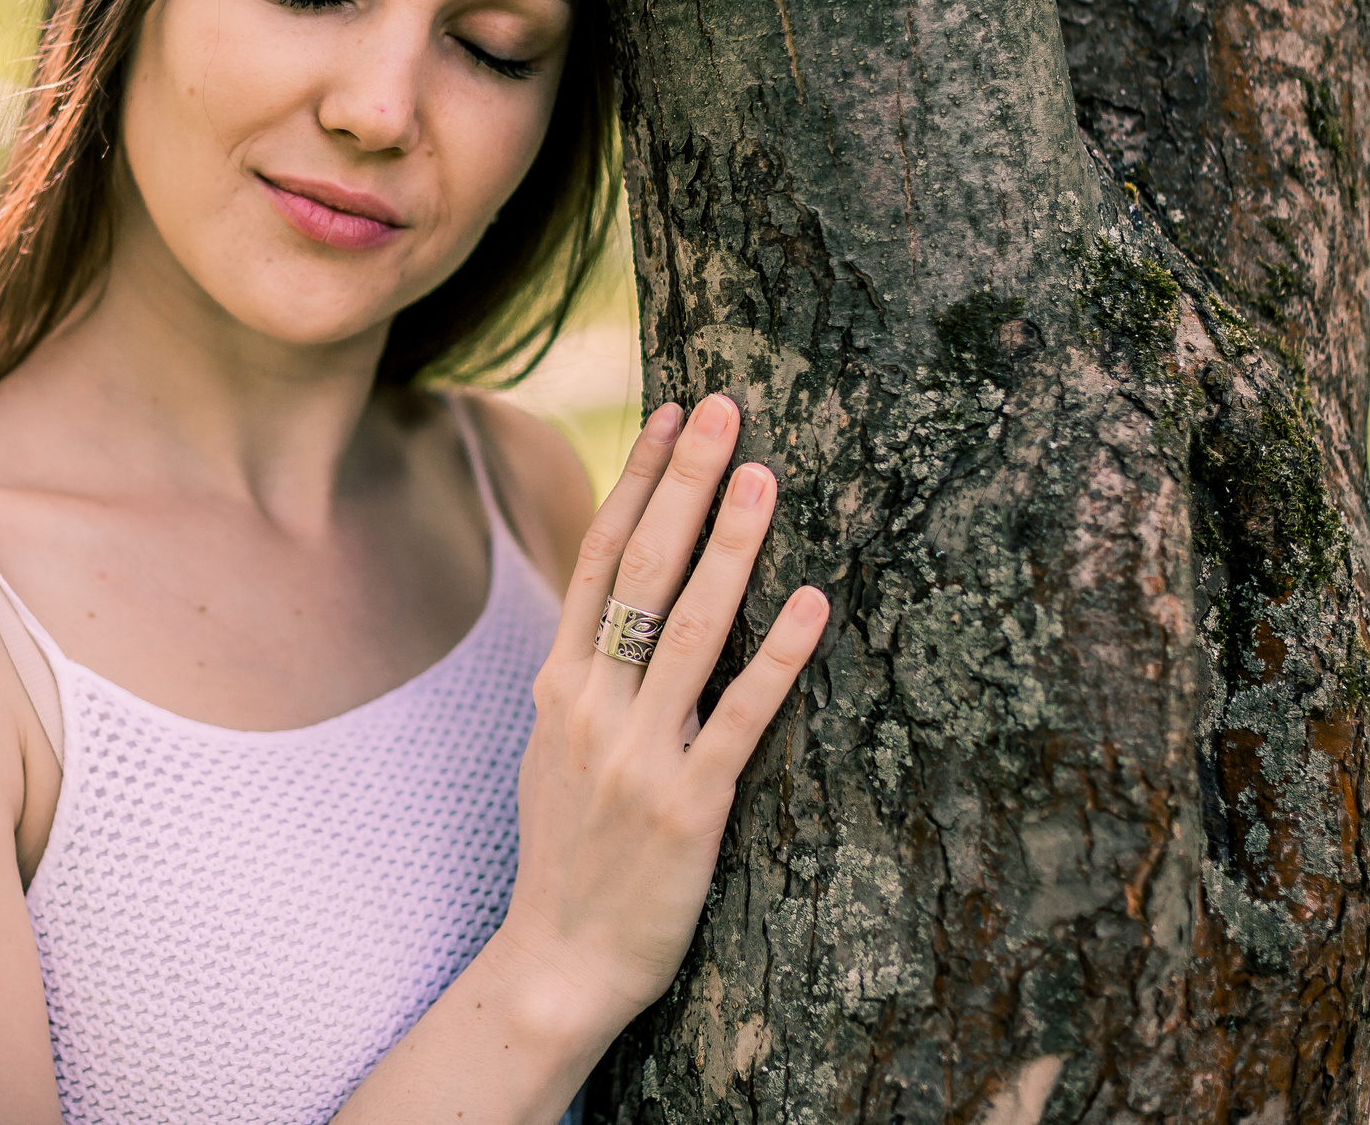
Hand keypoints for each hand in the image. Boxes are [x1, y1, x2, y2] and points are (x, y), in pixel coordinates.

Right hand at [498, 393, 828, 1029]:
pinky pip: (740, 718)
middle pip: (644, 570)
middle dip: (685, 482)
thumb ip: (585, 676)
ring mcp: (639, 754)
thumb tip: (614, 603)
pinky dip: (778, 657)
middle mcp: (595, 706)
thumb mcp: (555, 748)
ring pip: (691, 629)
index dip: (639, 479)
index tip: (672, 413)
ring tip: (765, 477)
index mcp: (561, 685)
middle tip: (726, 408)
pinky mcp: (688, 807)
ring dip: (730, 546)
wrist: (557, 962)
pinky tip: (814, 604)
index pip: (602, 557)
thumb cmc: (568, 852)